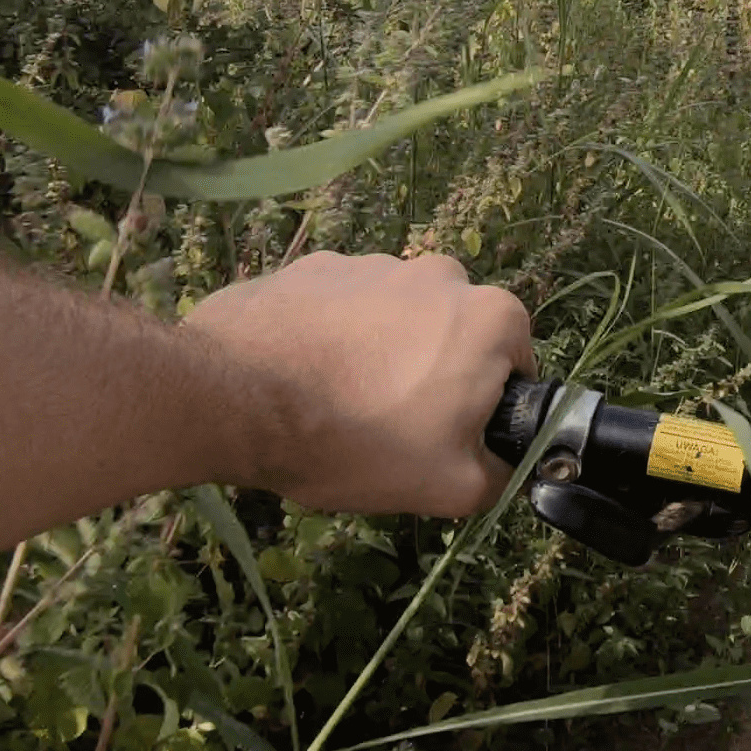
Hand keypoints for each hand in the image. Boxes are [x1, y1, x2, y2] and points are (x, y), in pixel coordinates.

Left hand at [185, 251, 530, 517]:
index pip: (514, 366)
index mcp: (490, 316)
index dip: (485, 409)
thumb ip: (502, 474)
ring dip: (380, 352)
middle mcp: (439, 273)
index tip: (445, 437)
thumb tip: (507, 464)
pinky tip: (300, 375)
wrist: (235, 399)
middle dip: (433, 373)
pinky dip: (330, 336)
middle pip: (454, 335)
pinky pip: (339, 306)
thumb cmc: (357, 439)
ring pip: (395, 317)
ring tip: (335, 401)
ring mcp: (370, 262)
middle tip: (389, 424)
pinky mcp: (311, 266)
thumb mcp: (451, 487)